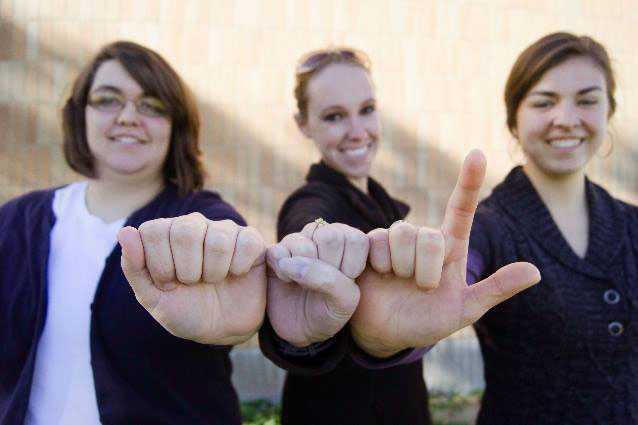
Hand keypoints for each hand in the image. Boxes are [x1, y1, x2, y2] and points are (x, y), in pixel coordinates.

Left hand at [118, 213, 265, 345]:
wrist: (222, 329)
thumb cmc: (185, 311)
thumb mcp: (153, 298)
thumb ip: (135, 267)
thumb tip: (124, 232)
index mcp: (164, 234)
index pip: (154, 231)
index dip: (160, 265)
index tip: (168, 283)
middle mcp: (193, 225)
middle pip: (185, 232)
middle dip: (187, 270)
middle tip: (192, 283)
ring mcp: (223, 230)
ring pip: (217, 240)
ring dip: (214, 273)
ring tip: (214, 280)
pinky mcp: (250, 239)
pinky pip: (246, 243)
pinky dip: (239, 268)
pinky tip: (236, 274)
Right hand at [266, 221, 367, 346]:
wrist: (301, 329)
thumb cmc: (329, 311)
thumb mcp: (343, 302)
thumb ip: (331, 279)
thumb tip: (295, 263)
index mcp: (349, 242)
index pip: (355, 240)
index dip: (350, 266)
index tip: (346, 283)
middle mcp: (323, 235)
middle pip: (329, 236)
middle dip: (327, 267)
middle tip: (323, 283)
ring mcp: (297, 240)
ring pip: (302, 245)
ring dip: (304, 274)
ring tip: (304, 283)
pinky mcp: (274, 250)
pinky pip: (278, 252)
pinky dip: (283, 274)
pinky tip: (287, 281)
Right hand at [350, 150, 540, 357]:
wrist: (385, 332)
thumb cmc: (426, 320)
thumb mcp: (464, 309)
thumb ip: (496, 289)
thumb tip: (536, 272)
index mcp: (450, 247)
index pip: (461, 209)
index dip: (469, 181)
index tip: (477, 154)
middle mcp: (424, 238)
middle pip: (429, 237)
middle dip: (425, 271)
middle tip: (420, 289)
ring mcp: (396, 239)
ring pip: (402, 235)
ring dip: (402, 268)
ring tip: (397, 282)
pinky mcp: (371, 243)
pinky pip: (376, 242)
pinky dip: (380, 265)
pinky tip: (378, 275)